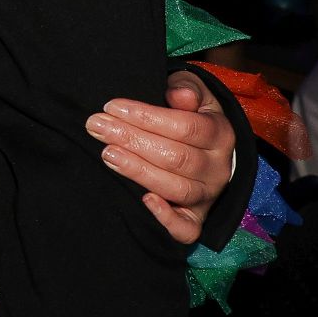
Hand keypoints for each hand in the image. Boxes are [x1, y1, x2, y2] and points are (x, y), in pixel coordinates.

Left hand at [87, 70, 234, 244]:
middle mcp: (217, 168)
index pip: (185, 127)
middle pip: (177, 158)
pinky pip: (188, 228)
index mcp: (219, 134)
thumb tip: (180, 95)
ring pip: (177, 189)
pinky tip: (144, 201)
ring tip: (107, 155)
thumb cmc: (190, 116)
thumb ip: (186, 88)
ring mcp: (208, 196)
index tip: (112, 106)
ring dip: (139, 171)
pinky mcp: (196, 219)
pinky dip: (168, 219)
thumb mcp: (193, 94)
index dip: (147, 117)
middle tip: (98, 127)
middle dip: (132, 140)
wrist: (205, 151)